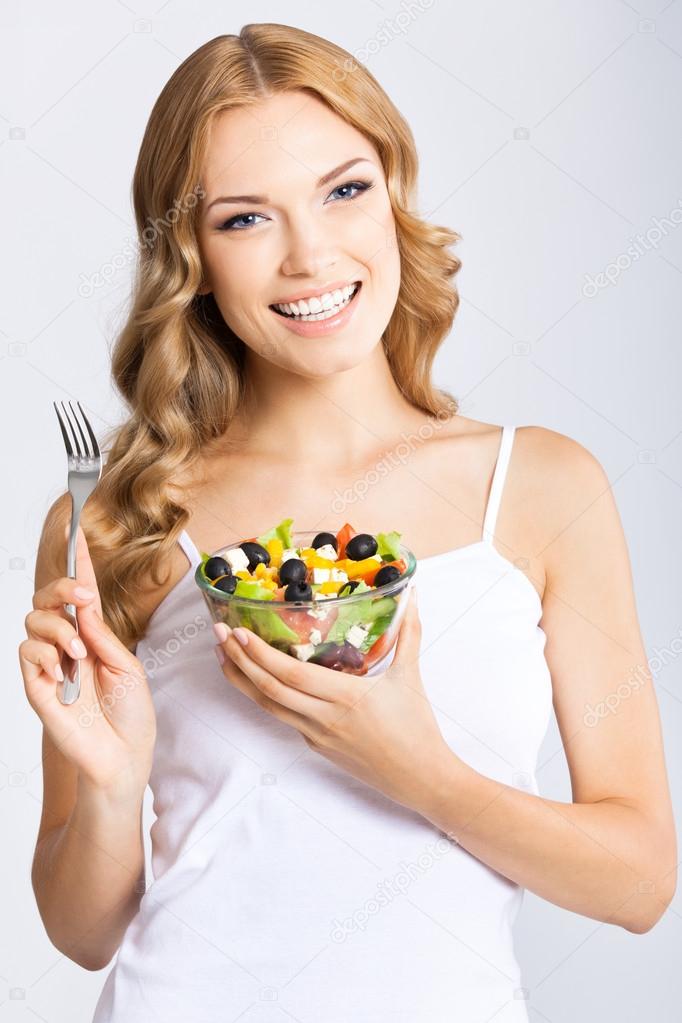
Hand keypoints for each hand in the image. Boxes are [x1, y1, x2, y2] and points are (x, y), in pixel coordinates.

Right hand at [20, 520, 156, 795]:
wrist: (124, 757)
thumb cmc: (131, 715)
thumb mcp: (126, 665)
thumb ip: (101, 633)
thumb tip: (82, 603)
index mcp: (92, 636)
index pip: (79, 593)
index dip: (76, 562)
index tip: (75, 531)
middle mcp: (67, 645)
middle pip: (46, 599)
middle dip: (63, 588)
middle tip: (84, 597)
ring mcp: (49, 665)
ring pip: (34, 621)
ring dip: (59, 629)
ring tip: (80, 654)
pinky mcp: (36, 686)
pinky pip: (27, 652)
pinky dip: (45, 654)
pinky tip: (64, 670)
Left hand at [213, 587, 450, 811]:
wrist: (421, 779)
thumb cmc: (417, 727)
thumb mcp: (410, 677)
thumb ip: (409, 633)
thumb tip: (414, 593)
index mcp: (345, 698)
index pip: (292, 675)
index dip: (260, 654)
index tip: (238, 632)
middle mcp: (323, 719)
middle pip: (270, 689)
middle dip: (239, 661)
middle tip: (218, 634)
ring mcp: (317, 736)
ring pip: (270, 707)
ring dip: (243, 681)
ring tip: (223, 656)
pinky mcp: (317, 746)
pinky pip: (285, 717)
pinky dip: (266, 696)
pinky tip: (257, 679)